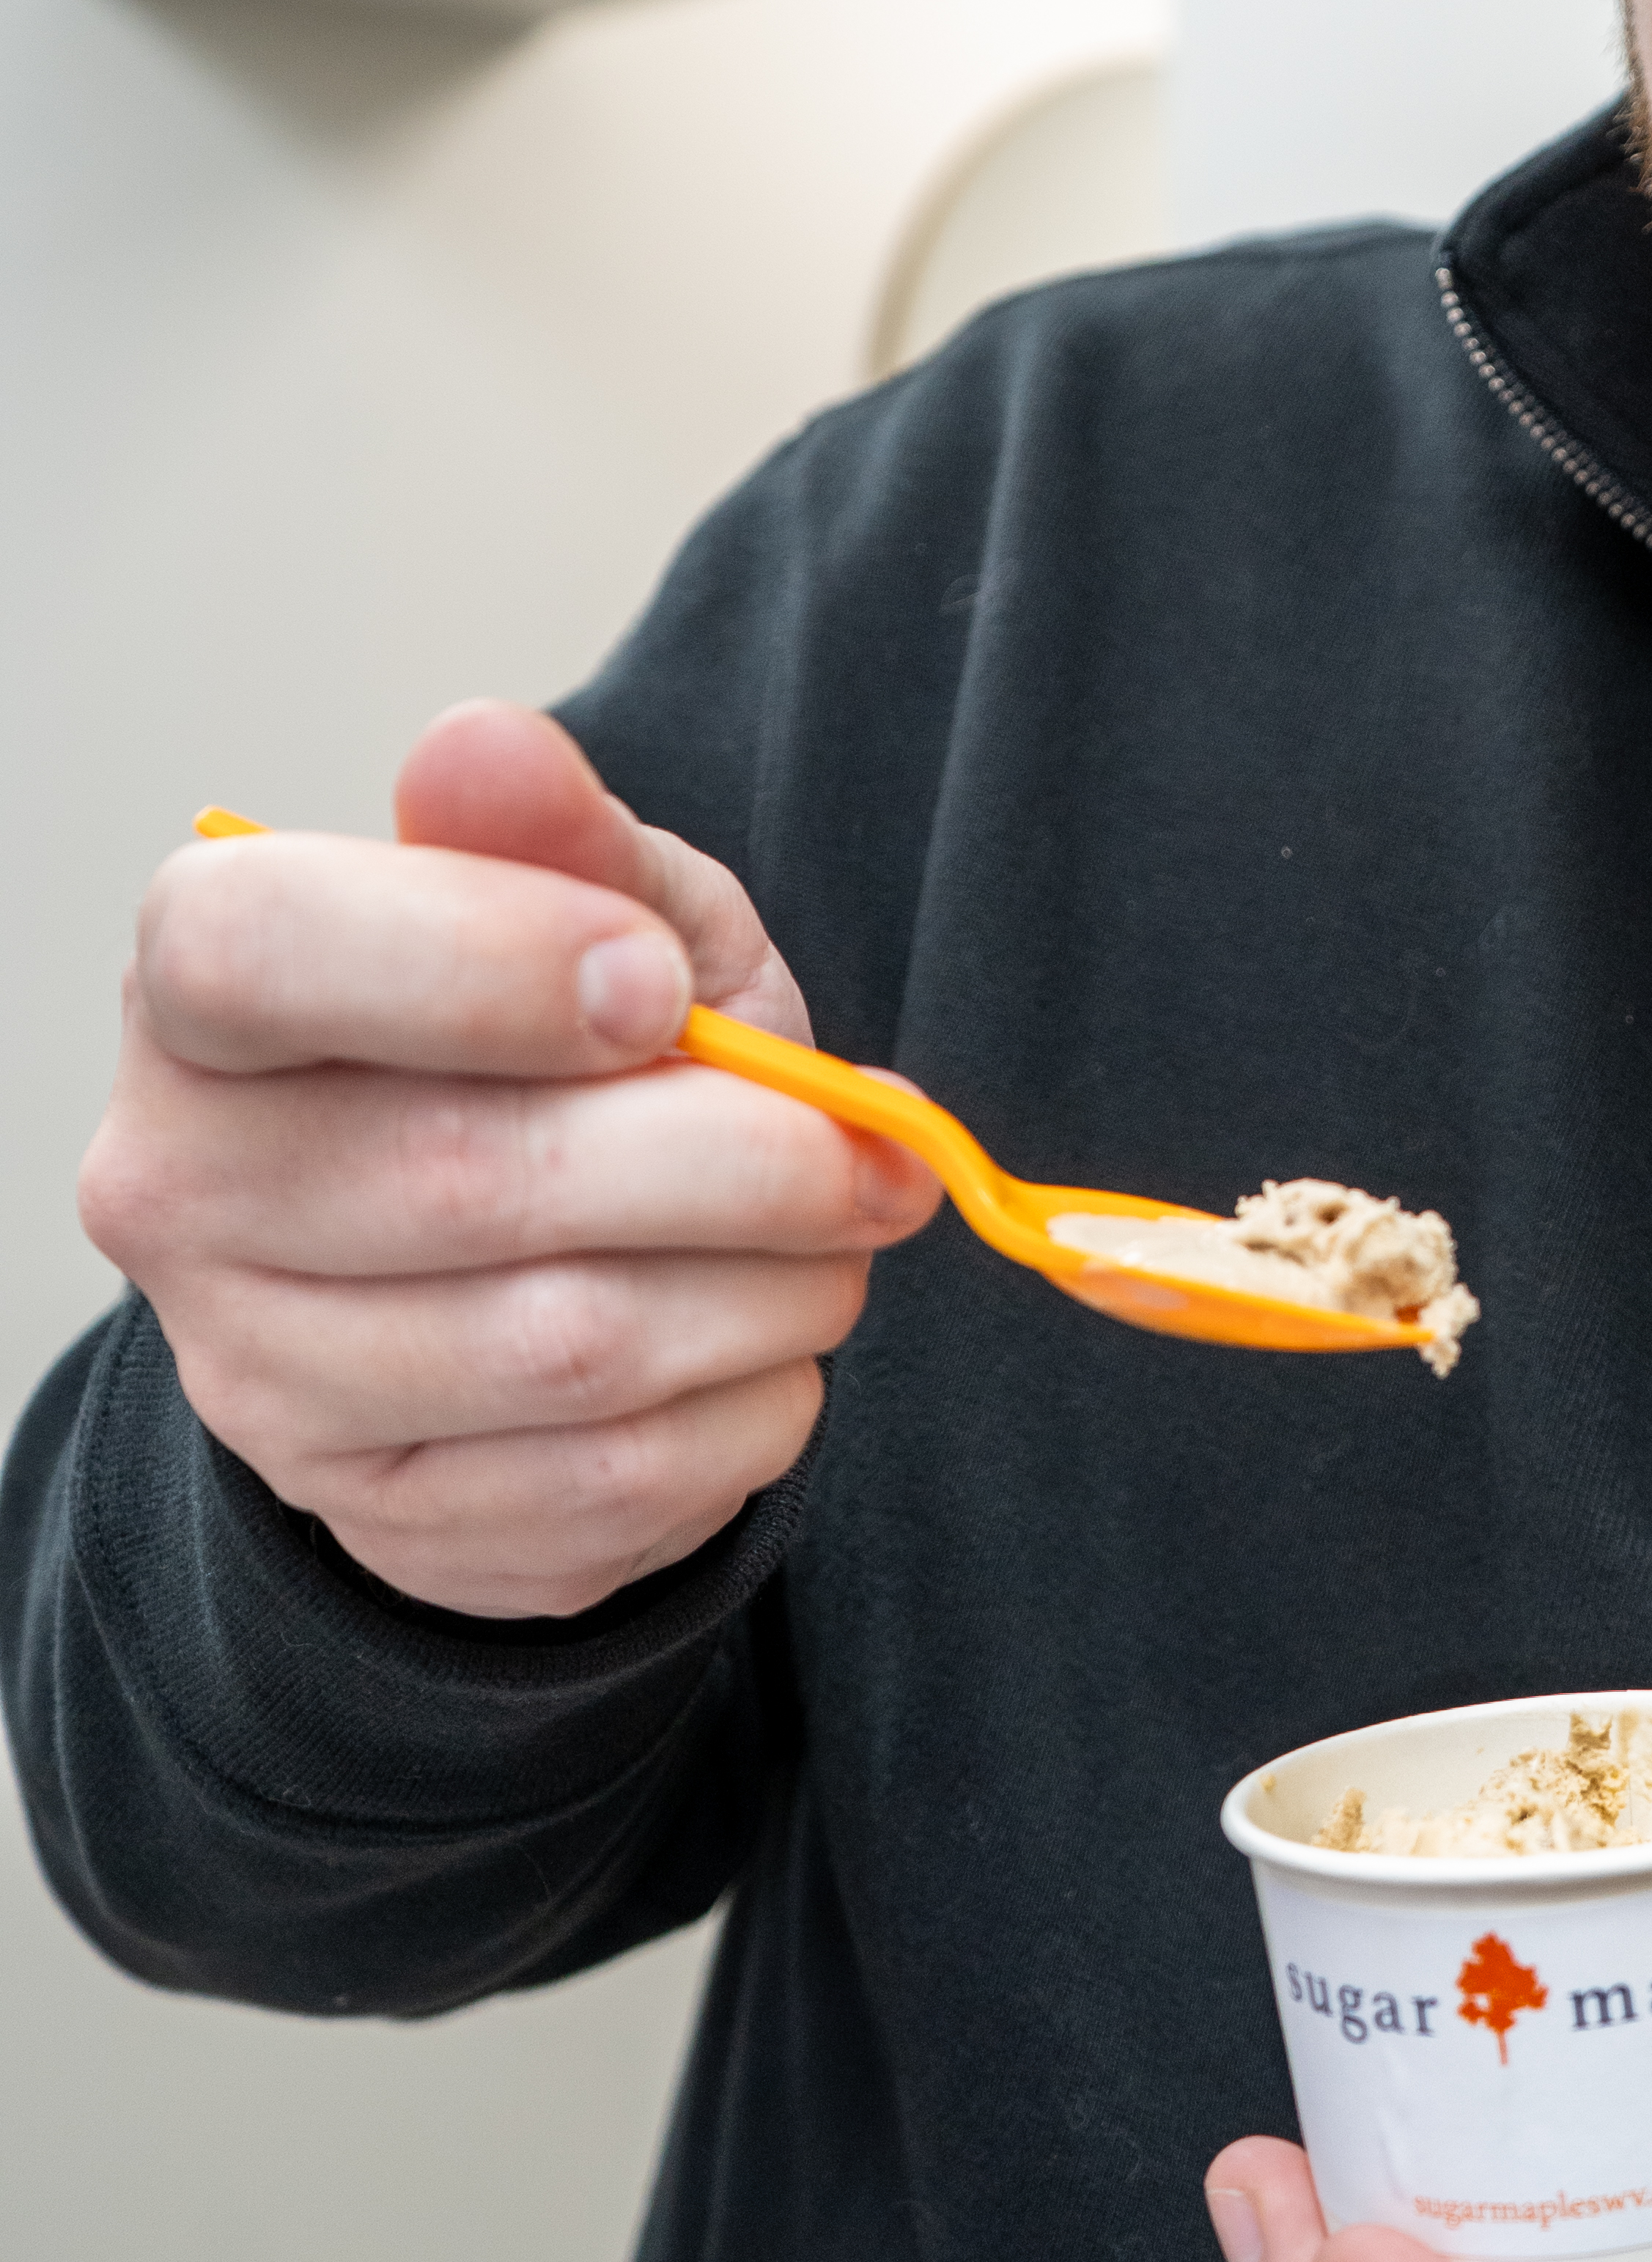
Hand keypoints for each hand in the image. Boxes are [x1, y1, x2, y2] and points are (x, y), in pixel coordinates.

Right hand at [81, 701, 936, 1620]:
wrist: (521, 1268)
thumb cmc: (552, 1044)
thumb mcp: (586, 901)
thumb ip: (553, 832)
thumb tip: (488, 745)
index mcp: (199, 992)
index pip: (261, 954)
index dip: (481, 960)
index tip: (657, 985)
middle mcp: (181, 1189)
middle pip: (463, 1179)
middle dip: (733, 1159)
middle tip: (861, 1147)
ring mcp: (263, 1379)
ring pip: (567, 1347)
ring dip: (770, 1288)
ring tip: (833, 1235)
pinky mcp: (381, 1516)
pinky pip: (617, 1481)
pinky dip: (754, 1406)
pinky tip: (766, 1343)